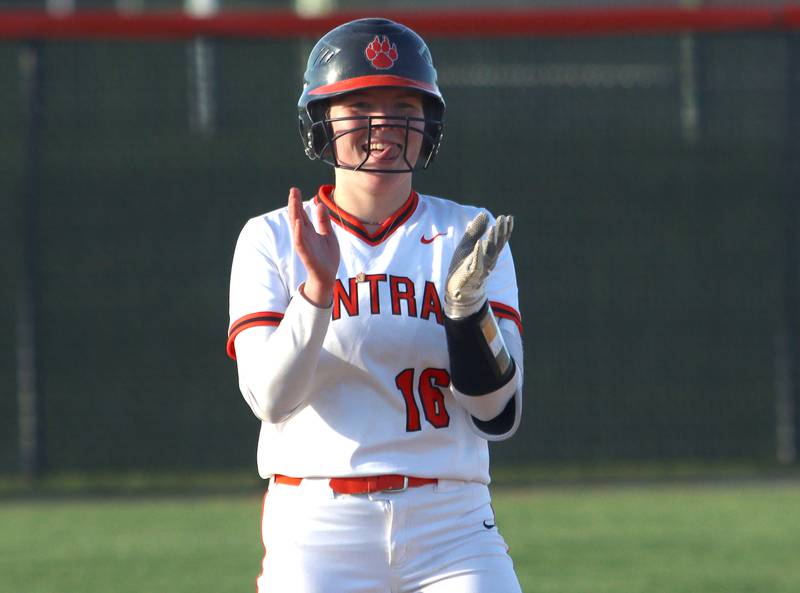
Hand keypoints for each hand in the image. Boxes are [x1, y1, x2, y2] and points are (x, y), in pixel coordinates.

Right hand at [288, 187, 339, 307]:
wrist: (328, 276)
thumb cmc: (327, 256)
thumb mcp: (328, 235)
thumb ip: (323, 221)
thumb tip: (320, 204)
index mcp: (309, 231)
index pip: (301, 214)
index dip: (298, 202)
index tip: (295, 189)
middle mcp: (304, 236)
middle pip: (297, 217)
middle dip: (294, 204)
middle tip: (293, 190)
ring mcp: (304, 245)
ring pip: (296, 227)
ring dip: (294, 214)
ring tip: (293, 201)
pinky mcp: (306, 254)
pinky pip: (300, 242)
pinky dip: (298, 232)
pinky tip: (298, 223)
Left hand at [445, 212, 513, 318]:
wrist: (457, 290)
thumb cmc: (463, 266)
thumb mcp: (467, 244)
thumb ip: (475, 231)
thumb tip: (483, 214)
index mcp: (489, 254)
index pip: (500, 240)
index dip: (505, 229)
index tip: (508, 217)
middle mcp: (489, 261)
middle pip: (497, 245)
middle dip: (500, 232)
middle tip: (503, 218)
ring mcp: (481, 268)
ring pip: (489, 253)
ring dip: (492, 240)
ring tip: (493, 227)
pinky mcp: (471, 274)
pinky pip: (476, 263)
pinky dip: (478, 253)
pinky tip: (480, 243)